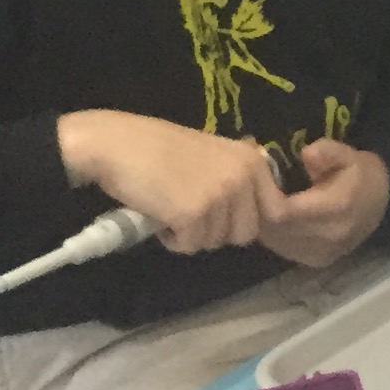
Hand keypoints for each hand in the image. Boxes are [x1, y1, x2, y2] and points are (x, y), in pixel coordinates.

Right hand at [59, 111, 283, 252]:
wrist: (114, 144)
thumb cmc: (157, 148)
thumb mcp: (212, 152)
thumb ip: (236, 173)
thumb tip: (257, 205)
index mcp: (252, 161)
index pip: (276, 210)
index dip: (250, 220)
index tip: (225, 218)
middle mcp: (243, 177)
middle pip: (246, 233)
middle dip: (218, 232)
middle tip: (191, 216)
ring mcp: (220, 196)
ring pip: (217, 241)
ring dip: (192, 235)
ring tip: (170, 210)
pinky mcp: (193, 214)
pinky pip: (191, 245)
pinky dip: (173, 240)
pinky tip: (159, 218)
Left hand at [260, 140, 389, 268]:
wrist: (379, 204)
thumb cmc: (358, 174)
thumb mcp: (347, 154)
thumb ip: (327, 151)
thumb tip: (307, 155)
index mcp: (336, 208)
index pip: (280, 212)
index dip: (263, 195)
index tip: (260, 176)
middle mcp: (329, 236)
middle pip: (273, 227)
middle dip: (260, 206)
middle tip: (259, 186)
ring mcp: (322, 253)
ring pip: (272, 239)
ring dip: (264, 220)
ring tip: (268, 199)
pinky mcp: (315, 261)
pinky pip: (280, 246)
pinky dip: (273, 230)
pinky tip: (279, 215)